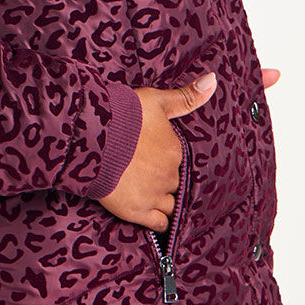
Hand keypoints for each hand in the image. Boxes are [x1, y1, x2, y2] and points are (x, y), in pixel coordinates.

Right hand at [97, 67, 280, 230]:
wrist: (91, 137)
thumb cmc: (121, 115)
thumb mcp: (155, 100)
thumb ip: (186, 96)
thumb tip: (213, 80)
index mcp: (175, 150)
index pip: (178, 161)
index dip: (165, 159)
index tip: (152, 156)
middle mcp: (170, 175)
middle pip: (174, 183)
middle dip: (163, 179)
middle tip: (146, 174)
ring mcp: (155, 195)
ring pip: (170, 204)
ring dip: (162, 201)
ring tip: (146, 193)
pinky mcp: (138, 212)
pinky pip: (159, 224)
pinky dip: (156, 220)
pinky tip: (148, 212)